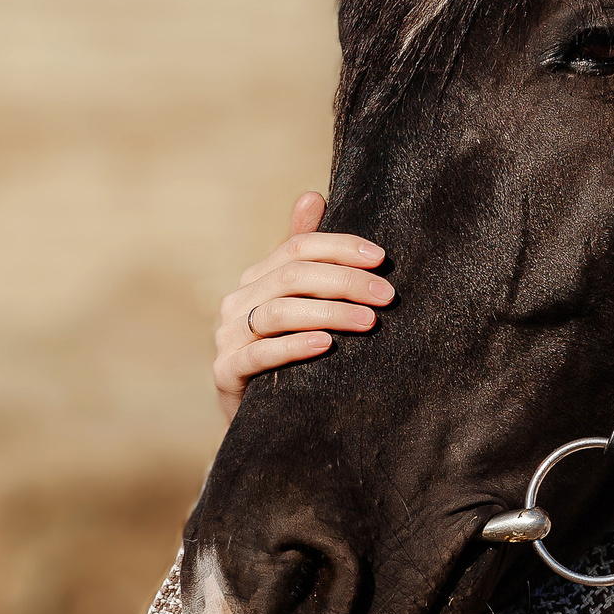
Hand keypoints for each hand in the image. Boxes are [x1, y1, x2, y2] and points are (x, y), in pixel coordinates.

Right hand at [213, 192, 392, 425]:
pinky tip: (327, 345)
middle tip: (387, 296)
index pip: (299, 247)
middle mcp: (237, 300)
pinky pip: (261, 353)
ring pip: (280, 312)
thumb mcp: (299, 303)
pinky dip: (295, 346)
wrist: (260, 418)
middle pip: (293, 276)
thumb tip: (312, 195)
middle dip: (345, 281)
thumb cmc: (290, 354)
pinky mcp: (225, 371)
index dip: (341, 247)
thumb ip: (304, 253)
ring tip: (369, 321)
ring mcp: (227, 336)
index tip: (382, 259)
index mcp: (257, 277)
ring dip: (330, 312)